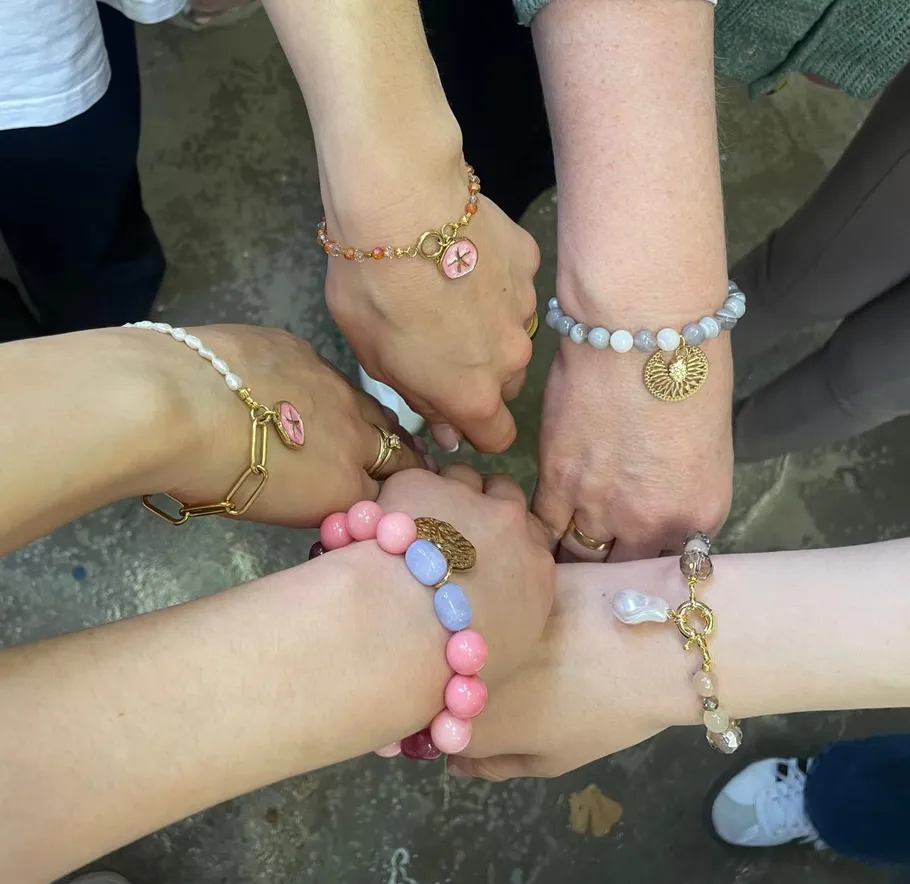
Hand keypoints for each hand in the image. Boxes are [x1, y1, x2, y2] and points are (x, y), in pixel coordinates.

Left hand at [152, 324, 424, 526]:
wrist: (178, 405)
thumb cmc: (211, 473)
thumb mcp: (270, 510)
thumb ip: (312, 500)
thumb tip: (319, 489)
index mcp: (345, 484)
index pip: (393, 490)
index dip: (397, 491)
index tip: (399, 492)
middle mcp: (353, 434)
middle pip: (397, 448)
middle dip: (403, 457)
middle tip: (404, 462)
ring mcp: (332, 386)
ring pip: (370, 406)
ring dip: (371, 420)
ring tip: (364, 427)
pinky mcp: (302, 350)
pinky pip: (327, 372)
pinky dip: (324, 387)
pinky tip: (302, 389)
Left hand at [323, 155, 538, 453]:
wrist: (401, 205)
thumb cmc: (374, 290)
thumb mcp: (377, 361)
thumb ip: (422, 400)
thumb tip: (451, 431)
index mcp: (473, 394)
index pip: (497, 438)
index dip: (475, 427)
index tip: (452, 407)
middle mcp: (511, 358)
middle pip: (506, 382)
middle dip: (480, 374)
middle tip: (439, 341)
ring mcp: (525, 306)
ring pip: (512, 332)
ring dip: (488, 326)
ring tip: (448, 291)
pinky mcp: (529, 261)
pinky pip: (514, 285)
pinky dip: (493, 279)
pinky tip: (461, 255)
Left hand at [376, 466, 554, 681]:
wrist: (404, 629)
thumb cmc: (455, 663)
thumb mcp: (505, 652)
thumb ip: (512, 615)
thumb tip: (494, 611)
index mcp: (537, 567)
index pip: (532, 534)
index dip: (506, 539)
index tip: (483, 554)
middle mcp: (510, 523)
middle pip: (504, 493)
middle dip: (482, 503)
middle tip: (451, 531)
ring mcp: (465, 498)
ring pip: (462, 476)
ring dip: (445, 493)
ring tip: (416, 523)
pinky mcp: (419, 483)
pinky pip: (414, 480)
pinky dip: (400, 499)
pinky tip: (382, 526)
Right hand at [447, 560, 681, 779]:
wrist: (654, 640)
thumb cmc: (609, 711)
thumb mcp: (555, 758)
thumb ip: (496, 764)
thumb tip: (454, 765)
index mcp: (468, 718)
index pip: (433, 725)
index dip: (453, 720)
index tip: (481, 712)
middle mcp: (462, 663)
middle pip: (445, 673)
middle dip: (464, 677)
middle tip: (510, 676)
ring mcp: (484, 611)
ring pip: (468, 629)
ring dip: (481, 637)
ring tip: (527, 640)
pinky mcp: (506, 573)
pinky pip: (494, 596)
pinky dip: (505, 605)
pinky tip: (539, 609)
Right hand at [533, 343, 733, 561]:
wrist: (643, 332)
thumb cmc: (690, 368)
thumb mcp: (707, 445)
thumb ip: (680, 488)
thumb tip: (651, 498)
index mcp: (700, 515)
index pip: (674, 561)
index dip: (650, 553)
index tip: (636, 547)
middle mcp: (651, 525)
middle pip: (625, 566)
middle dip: (613, 559)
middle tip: (599, 546)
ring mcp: (601, 509)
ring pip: (581, 553)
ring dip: (575, 547)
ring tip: (568, 536)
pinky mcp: (557, 485)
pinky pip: (545, 528)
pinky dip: (542, 531)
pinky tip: (539, 528)